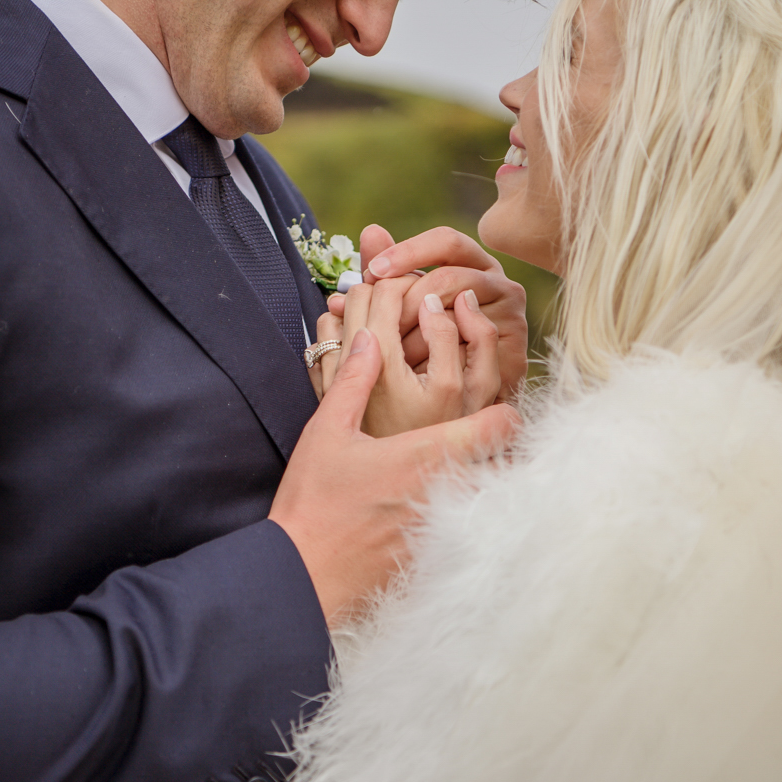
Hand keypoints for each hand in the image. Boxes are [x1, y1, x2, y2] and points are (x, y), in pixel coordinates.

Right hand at [272, 328, 518, 622]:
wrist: (301, 573)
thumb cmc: (312, 500)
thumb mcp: (327, 429)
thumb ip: (354, 379)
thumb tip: (369, 337)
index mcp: (429, 452)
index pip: (501, 427)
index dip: (503, 414)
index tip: (488, 410)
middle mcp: (448, 489)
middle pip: (509, 465)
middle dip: (503, 452)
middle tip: (481, 440)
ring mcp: (445, 526)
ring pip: (494, 499)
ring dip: (488, 484)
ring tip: (465, 474)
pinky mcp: (436, 554)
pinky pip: (472, 530)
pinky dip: (469, 516)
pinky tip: (439, 509)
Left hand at [329, 225, 527, 397]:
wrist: (461, 397)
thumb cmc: (429, 344)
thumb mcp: (403, 303)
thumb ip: (388, 272)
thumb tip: (370, 230)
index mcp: (471, 261)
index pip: (445, 241)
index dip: (409, 251)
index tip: (372, 272)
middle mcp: (495, 278)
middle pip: (449, 276)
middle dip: (407, 298)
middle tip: (375, 321)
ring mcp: (510, 307)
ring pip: (458, 311)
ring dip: (420, 331)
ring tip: (391, 350)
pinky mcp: (515, 338)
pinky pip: (473, 342)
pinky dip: (442, 354)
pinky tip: (416, 368)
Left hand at [338, 278, 500, 436]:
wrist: (376, 501)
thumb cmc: (433, 442)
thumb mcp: (459, 391)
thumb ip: (453, 339)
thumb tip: (437, 302)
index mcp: (381, 355)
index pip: (386, 288)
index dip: (410, 280)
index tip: (428, 293)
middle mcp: (348, 362)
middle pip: (358, 295)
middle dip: (385, 290)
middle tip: (412, 306)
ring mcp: (330, 379)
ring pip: (335, 317)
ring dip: (360, 312)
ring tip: (390, 327)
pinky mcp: (322, 396)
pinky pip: (322, 348)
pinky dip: (340, 338)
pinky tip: (367, 352)